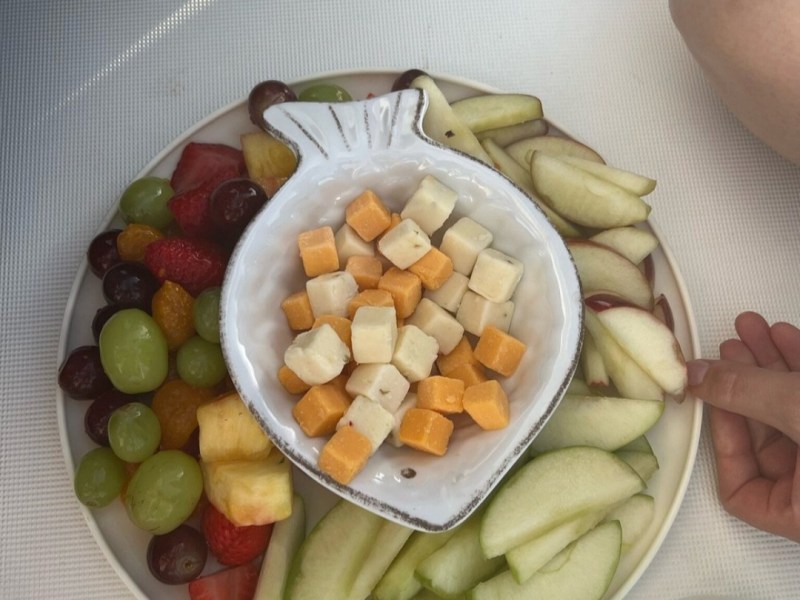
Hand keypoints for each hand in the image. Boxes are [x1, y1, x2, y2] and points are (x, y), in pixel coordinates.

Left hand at [686, 311, 799, 541]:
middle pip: (766, 438)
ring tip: (751, 327)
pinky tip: (785, 334)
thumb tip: (695, 374)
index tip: (713, 393)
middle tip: (727, 345)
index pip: (741, 490)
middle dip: (746, 381)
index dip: (722, 438)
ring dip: (771, 365)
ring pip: (792, 411)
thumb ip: (746, 392)